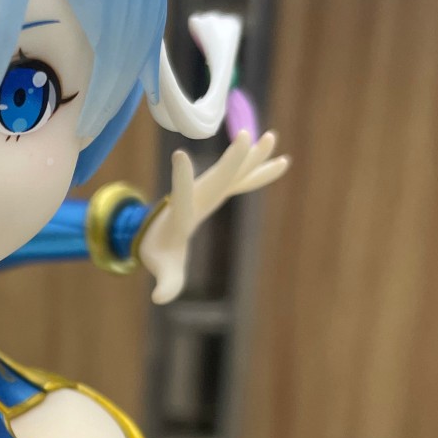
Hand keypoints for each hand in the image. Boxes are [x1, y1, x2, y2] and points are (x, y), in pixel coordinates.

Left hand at [138, 130, 289, 303]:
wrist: (156, 233)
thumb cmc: (159, 251)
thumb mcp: (161, 267)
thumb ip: (165, 283)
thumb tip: (159, 299)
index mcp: (180, 214)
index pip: (181, 196)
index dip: (180, 178)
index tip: (179, 154)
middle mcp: (196, 196)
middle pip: (215, 177)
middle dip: (230, 160)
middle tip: (244, 137)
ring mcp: (209, 190)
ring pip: (232, 172)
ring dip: (251, 157)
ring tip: (272, 137)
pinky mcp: (219, 190)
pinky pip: (242, 179)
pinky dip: (259, 172)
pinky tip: (282, 162)